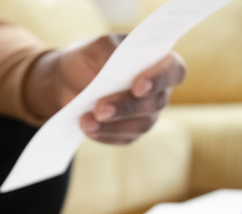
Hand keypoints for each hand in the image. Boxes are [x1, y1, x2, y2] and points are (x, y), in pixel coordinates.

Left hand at [24, 34, 185, 143]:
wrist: (68, 82)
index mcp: (157, 62)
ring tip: (86, 121)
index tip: (138, 85)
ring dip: (113, 125)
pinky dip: (105, 134)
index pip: (173, 70)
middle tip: (100, 108)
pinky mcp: (131, 132)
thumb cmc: (89, 59)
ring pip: (141, 124)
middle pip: (155, 102)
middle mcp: (158, 90)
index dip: (160, 79)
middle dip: (127, 106)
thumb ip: (109, 51)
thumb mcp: (95, 48)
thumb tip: (117, 66)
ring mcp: (147, 114)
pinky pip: (124, 138)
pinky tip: (87, 127)